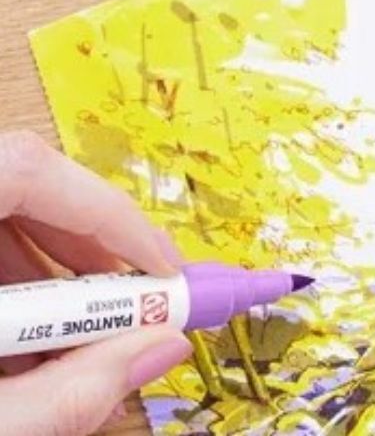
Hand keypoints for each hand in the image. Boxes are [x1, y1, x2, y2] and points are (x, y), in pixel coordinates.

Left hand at [0, 131, 190, 435]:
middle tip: (141, 299)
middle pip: (25, 181)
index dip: (106, 214)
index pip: (26, 171)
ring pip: (6, 206)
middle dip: (92, 243)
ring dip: (57, 266)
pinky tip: (27, 343)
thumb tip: (168, 346)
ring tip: (85, 333)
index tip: (162, 270)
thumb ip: (68, 393)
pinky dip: (17, 282)